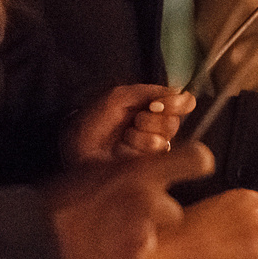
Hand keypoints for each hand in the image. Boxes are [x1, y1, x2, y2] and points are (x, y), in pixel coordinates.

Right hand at [44, 141, 211, 258]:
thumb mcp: (91, 170)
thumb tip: (147, 173)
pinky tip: (103, 257)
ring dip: (139, 240)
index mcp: (137, 172)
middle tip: (127, 219)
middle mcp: (148, 202)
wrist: (36, 244)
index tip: (197, 166)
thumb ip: (128, 172)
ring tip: (107, 240)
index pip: (196, 158)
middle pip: (174, 211)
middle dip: (156, 217)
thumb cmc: (57, 204)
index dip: (197, 163)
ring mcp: (144, 236)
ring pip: (156, 238)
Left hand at [63, 84, 196, 165]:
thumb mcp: (118, 97)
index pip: (183, 103)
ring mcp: (152, 149)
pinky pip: (159, 154)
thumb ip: (150, 91)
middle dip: (154, 120)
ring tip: (126, 135)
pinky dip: (142, 147)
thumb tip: (180, 92)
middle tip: (135, 120)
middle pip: (175, 122)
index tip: (159, 104)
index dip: (178, 103)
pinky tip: (126, 148)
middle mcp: (155, 128)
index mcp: (151, 109)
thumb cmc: (92, 121)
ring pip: (168, 139)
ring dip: (145, 134)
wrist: (74, 146)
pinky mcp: (149, 166)